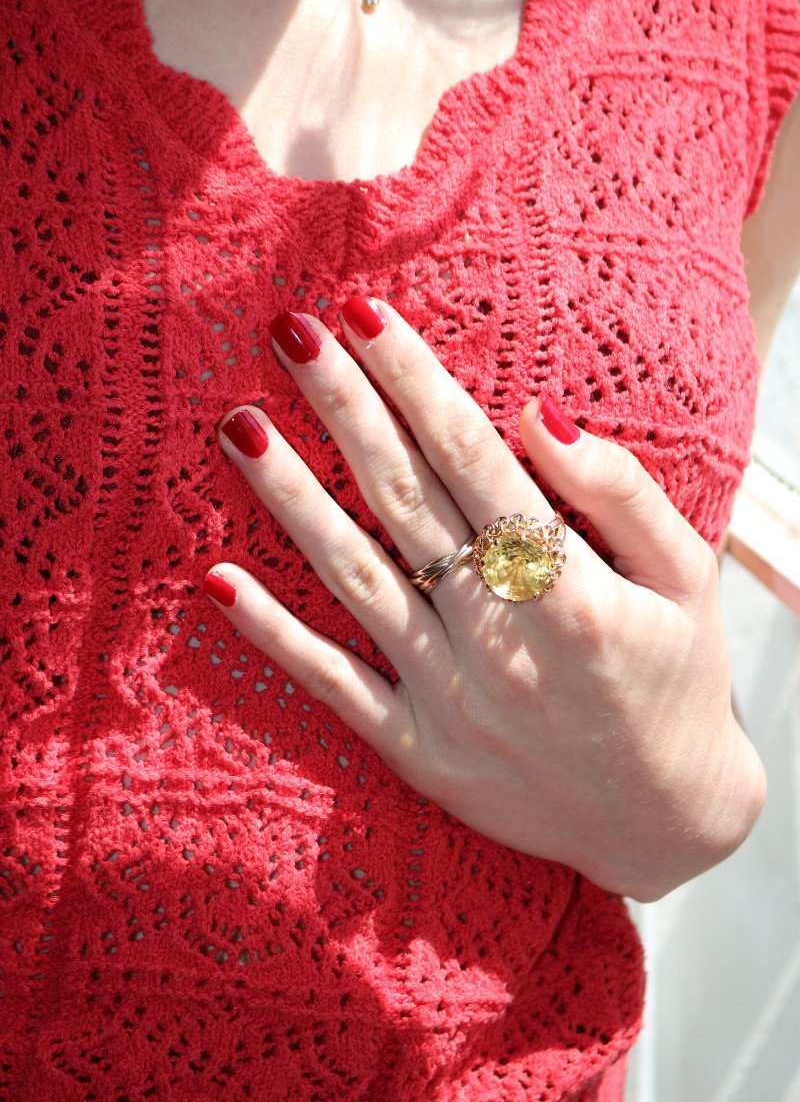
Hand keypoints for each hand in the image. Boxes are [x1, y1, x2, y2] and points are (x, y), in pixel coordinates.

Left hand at [203, 297, 765, 902]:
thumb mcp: (687, 580)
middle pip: (405, 502)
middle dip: (344, 407)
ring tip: (239, 425)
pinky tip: (217, 581)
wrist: (669, 826)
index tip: (363, 312)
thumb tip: (535, 414)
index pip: (475, 461)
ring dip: (292, 500)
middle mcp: (502, 642)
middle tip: (288, 331)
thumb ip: (618, 494)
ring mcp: (450, 702)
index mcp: (572, 592)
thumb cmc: (680, 679)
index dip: (415, 381)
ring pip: (356, 580)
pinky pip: (336, 688)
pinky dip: (275, 638)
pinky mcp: (420, 753)